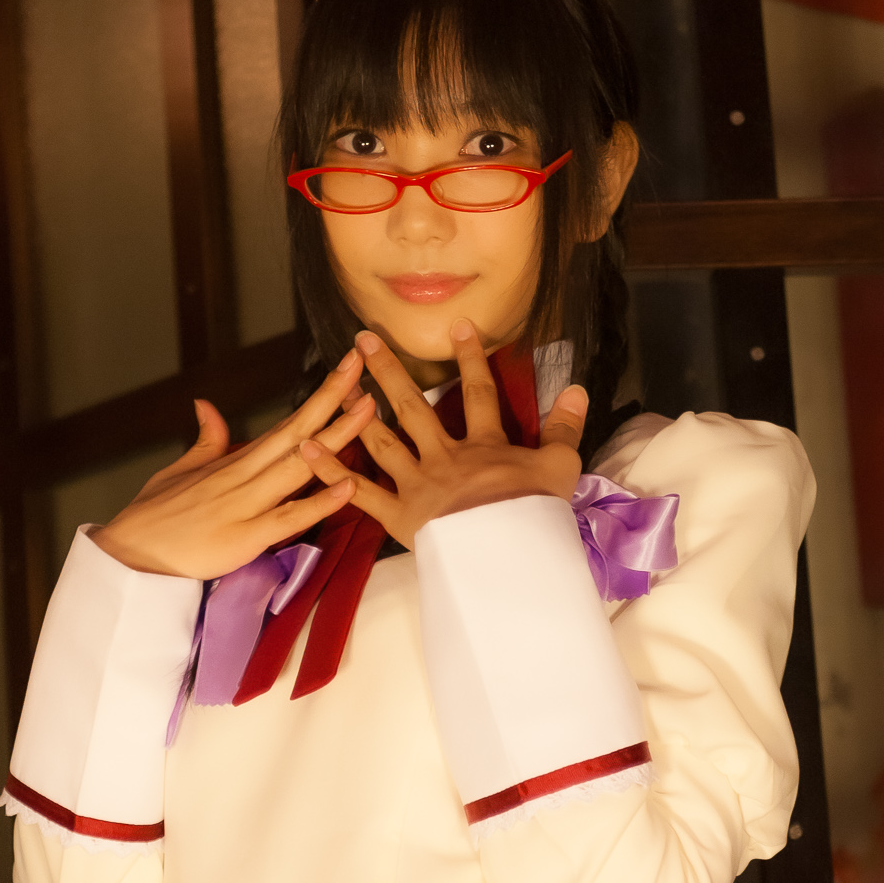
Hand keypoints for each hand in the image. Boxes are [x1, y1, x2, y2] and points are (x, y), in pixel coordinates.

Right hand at [92, 351, 375, 578]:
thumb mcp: (179, 469)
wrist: (131, 556)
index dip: (319, 397)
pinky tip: (347, 484)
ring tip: (368, 410)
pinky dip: (319, 501)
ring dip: (336, 437)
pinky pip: (289, 517)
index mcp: (233, 460)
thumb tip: (206, 405)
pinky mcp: (247, 537)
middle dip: (333, 398)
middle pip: (298, 432)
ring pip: (300, 465)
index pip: (287, 422)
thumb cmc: (155, 517)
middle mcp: (244, 475)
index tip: (346, 369)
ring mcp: (247, 504)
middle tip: (364, 366)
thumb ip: (205, 441)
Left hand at [297, 322, 587, 550]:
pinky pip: (361, 492)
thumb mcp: (560, 469)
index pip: (479, 394)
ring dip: (359, 413)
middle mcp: (445, 456)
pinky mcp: (400, 515)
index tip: (459, 327)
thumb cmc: (535, 516)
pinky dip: (332, 473)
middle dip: (389, 371)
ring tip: (339, 386)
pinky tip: (306, 451)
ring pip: (384, 441)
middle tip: (365, 339)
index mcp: (484, 446)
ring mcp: (419, 484)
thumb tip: (577, 389)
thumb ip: (565, 429)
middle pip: (415, 407)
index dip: (472, 359)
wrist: (508, 556)